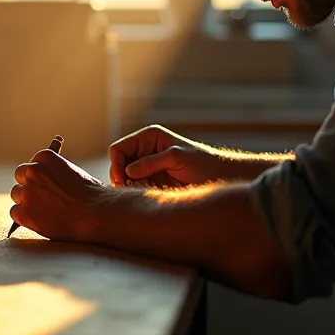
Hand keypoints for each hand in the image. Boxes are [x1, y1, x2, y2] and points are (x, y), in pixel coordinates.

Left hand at [9, 149, 112, 242]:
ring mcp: (26, 192)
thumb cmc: (90, 194)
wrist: (95, 214)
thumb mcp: (71, 171)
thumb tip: (42, 179)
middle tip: (41, 197)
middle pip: (20, 176)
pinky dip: (24, 217)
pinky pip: (14, 212)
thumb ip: (53, 172)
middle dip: (29, 185)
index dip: (38, 175)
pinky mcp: (23, 213)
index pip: (32, 164)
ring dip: (26, 201)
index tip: (43, 182)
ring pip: (16, 194)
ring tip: (44, 210)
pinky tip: (39, 219)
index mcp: (45, 157)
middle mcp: (32, 171)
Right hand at [108, 125, 236, 187]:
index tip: (122, 180)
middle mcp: (144, 151)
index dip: (116, 164)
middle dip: (120, 178)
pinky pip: (135, 189)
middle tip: (130, 190)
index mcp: (148, 138)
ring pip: (124, 179)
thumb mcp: (177, 158)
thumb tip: (127, 172)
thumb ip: (152, 162)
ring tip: (143, 193)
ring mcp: (147, 168)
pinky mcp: (152, 183)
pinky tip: (148, 197)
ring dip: (128, 188)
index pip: (118, 149)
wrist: (219, 177)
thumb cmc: (202, 162)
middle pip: (118, 165)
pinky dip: (136, 194)